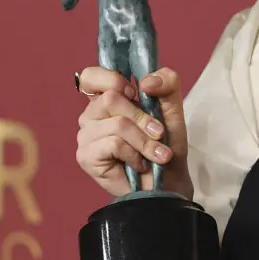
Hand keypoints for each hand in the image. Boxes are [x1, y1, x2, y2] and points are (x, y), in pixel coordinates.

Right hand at [75, 66, 191, 197]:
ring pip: (117, 124)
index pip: (91, 77)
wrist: (168, 183)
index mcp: (106, 99)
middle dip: (143, 118)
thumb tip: (146, 81)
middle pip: (111, 99)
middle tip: (159, 134)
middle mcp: (91, 116)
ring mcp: (86, 136)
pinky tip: (139, 165)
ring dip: (144, 141)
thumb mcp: (172, 109)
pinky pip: (113, 144)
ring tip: (157, 155)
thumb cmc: (165, 146)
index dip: (113, 80)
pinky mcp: (86, 156)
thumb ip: (167, 83)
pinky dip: (135, 155)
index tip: (136, 94)